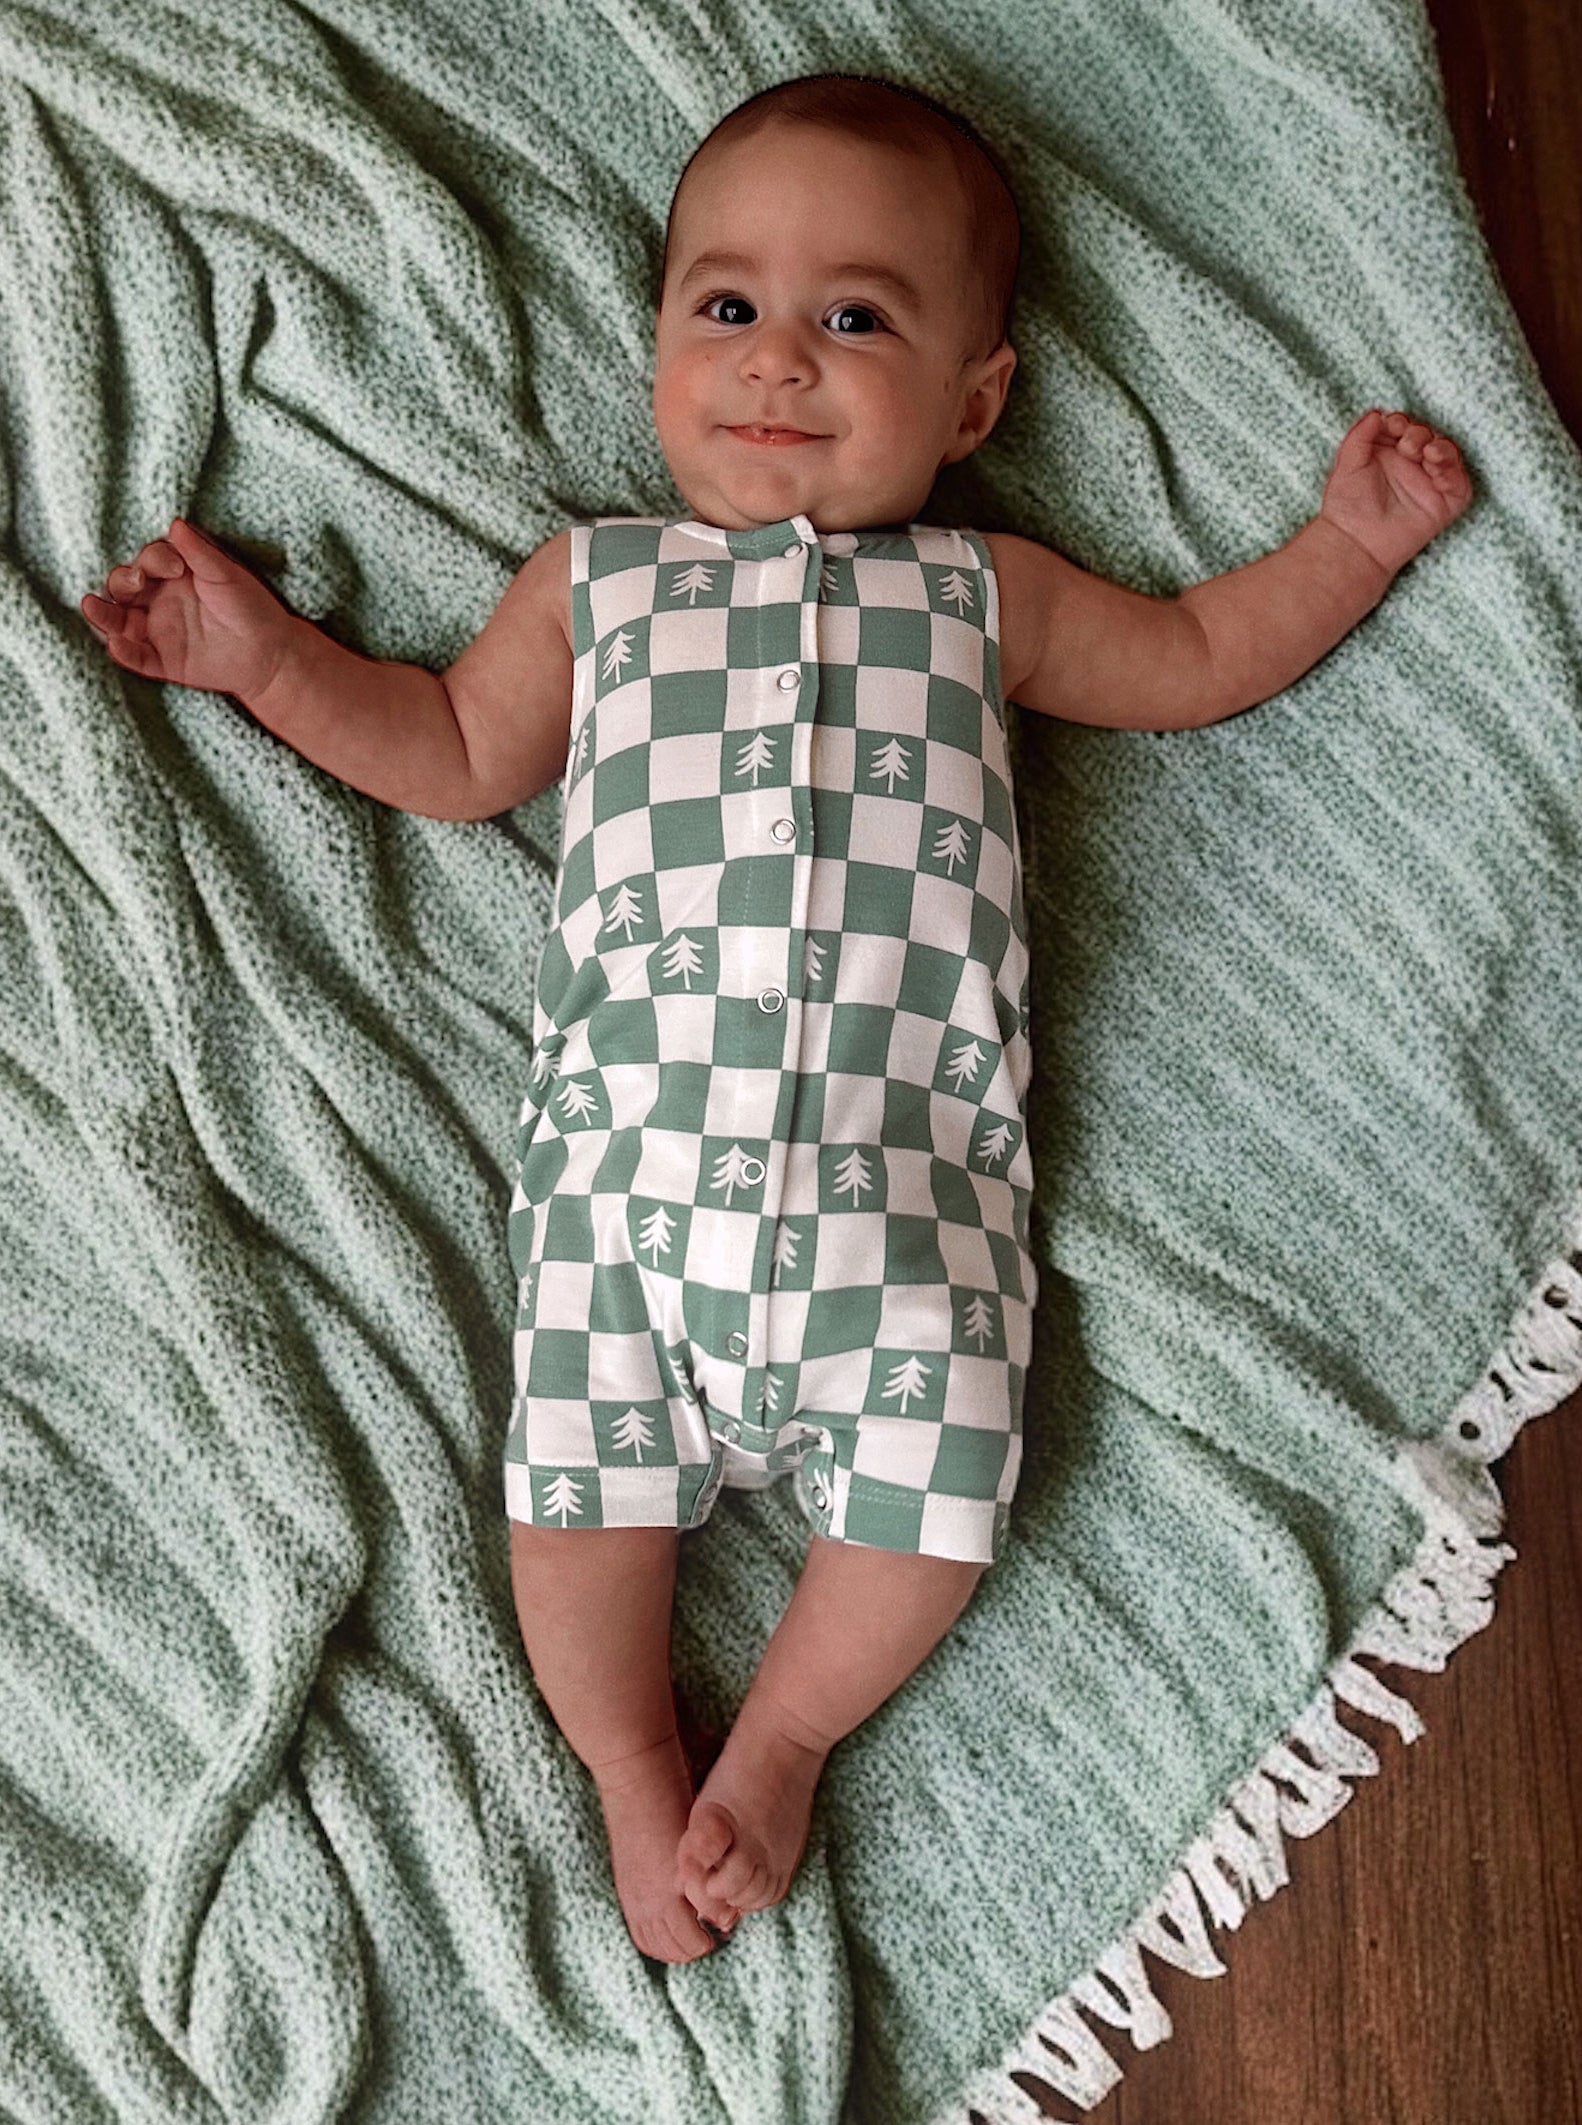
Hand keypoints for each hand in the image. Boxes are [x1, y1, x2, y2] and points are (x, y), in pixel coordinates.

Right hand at [80, 518, 296, 698]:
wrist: (272, 653)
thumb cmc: (250, 606)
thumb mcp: (226, 576)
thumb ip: (199, 554)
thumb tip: (175, 523)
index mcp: (173, 576)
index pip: (148, 561)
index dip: (153, 559)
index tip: (175, 567)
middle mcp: (159, 601)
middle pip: (124, 586)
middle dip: (123, 581)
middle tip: (138, 583)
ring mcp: (158, 631)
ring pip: (119, 620)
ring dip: (104, 614)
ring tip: (90, 606)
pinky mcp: (163, 661)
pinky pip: (137, 658)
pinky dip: (124, 652)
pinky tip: (116, 645)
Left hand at [1319, 408, 1473, 578]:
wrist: (1353, 541)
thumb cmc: (1346, 505)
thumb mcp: (1347, 462)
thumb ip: (1360, 435)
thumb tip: (1377, 412)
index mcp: (1390, 453)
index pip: (1405, 427)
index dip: (1402, 422)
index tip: (1392, 425)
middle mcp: (1412, 465)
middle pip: (1428, 436)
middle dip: (1419, 434)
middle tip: (1405, 445)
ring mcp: (1429, 484)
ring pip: (1447, 454)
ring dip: (1439, 446)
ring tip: (1425, 452)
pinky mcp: (1443, 504)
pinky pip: (1459, 484)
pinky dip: (1452, 471)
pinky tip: (1436, 468)